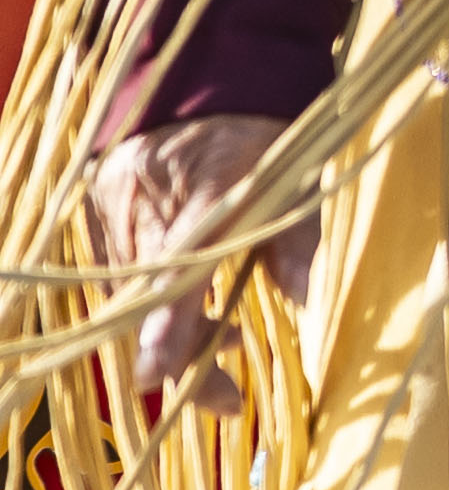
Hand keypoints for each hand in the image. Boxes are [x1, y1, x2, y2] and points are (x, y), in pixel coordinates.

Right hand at [84, 112, 313, 413]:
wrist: (210, 90)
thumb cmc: (268, 138)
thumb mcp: (299, 182)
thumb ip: (299, 240)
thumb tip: (306, 302)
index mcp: (205, 191)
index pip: (181, 264)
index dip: (170, 322)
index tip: (156, 374)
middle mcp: (149, 207)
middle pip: (152, 300)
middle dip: (184, 354)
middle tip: (225, 399)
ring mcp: (117, 214)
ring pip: (136, 297)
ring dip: (176, 331)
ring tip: (226, 345)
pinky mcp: (102, 222)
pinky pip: (127, 280)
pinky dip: (160, 305)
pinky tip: (200, 317)